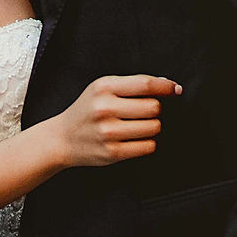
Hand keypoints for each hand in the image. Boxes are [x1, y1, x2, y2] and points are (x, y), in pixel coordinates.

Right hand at [55, 75, 179, 167]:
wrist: (61, 139)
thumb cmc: (86, 111)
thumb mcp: (101, 89)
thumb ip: (130, 85)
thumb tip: (167, 85)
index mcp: (103, 88)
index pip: (145, 84)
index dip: (165, 87)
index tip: (175, 89)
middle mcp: (105, 108)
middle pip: (153, 107)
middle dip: (153, 110)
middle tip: (141, 113)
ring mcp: (108, 132)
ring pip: (154, 127)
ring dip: (151, 127)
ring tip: (135, 126)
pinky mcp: (112, 152)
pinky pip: (148, 146)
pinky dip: (146, 143)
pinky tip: (133, 139)